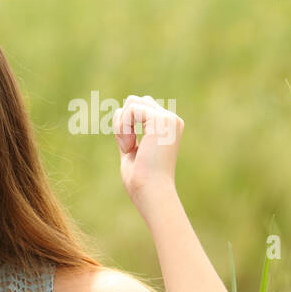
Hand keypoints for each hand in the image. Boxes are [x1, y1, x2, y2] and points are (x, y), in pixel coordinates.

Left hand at [111, 94, 183, 211]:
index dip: (124, 124)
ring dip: (121, 125)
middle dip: (122, 122)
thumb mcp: (132, 151)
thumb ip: (130, 133)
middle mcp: (171, 120)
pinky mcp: (161, 120)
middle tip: (127, 146)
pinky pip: (131, 109)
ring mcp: (168, 119)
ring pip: (131, 102)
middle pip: (134, 101)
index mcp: (167, 127)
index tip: (127, 147)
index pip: (139, 108)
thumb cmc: (140, 178)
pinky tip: (129, 146)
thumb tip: (119, 113)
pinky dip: (123, 127)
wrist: (151, 190)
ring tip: (128, 146)